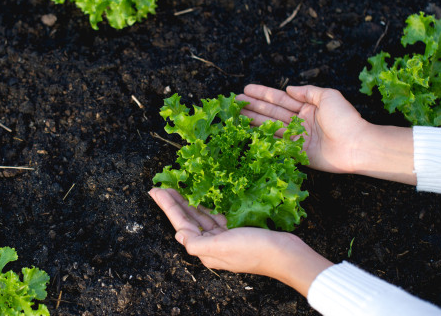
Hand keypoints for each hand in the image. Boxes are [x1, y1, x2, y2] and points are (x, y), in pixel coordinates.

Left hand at [148, 187, 331, 296]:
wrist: (285, 254)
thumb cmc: (254, 250)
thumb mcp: (220, 247)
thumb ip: (196, 242)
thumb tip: (179, 236)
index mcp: (205, 250)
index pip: (181, 224)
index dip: (167, 207)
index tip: (155, 190)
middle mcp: (212, 245)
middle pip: (188, 220)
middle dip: (174, 203)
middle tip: (162, 185)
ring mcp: (224, 238)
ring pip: (201, 217)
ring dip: (189, 202)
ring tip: (177, 188)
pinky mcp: (237, 231)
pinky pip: (216, 216)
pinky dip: (207, 206)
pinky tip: (203, 198)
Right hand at [236, 84, 367, 173]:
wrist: (356, 145)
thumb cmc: (345, 119)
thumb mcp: (328, 96)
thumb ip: (308, 91)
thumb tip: (289, 89)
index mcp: (307, 107)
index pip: (280, 98)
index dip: (262, 93)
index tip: (246, 89)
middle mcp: (299, 121)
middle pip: (271, 112)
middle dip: (253, 106)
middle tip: (235, 101)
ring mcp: (297, 137)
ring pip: (270, 126)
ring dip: (253, 120)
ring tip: (237, 114)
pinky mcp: (296, 153)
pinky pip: (276, 144)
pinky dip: (262, 139)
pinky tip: (248, 133)